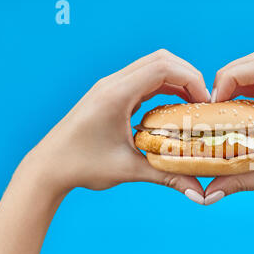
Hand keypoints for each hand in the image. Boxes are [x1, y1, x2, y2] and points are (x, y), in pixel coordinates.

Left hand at [20, 49, 207, 202]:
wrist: (49, 166)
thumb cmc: (82, 166)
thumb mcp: (129, 170)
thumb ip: (167, 177)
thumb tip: (198, 194)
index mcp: (116, 94)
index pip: (162, 68)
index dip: (191, 80)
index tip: (204, 103)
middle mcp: (112, 83)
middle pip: (161, 60)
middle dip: (188, 76)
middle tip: (202, 102)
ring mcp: (110, 86)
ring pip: (152, 66)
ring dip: (176, 80)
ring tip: (192, 104)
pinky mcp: (110, 93)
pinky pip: (142, 79)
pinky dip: (162, 87)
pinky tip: (171, 108)